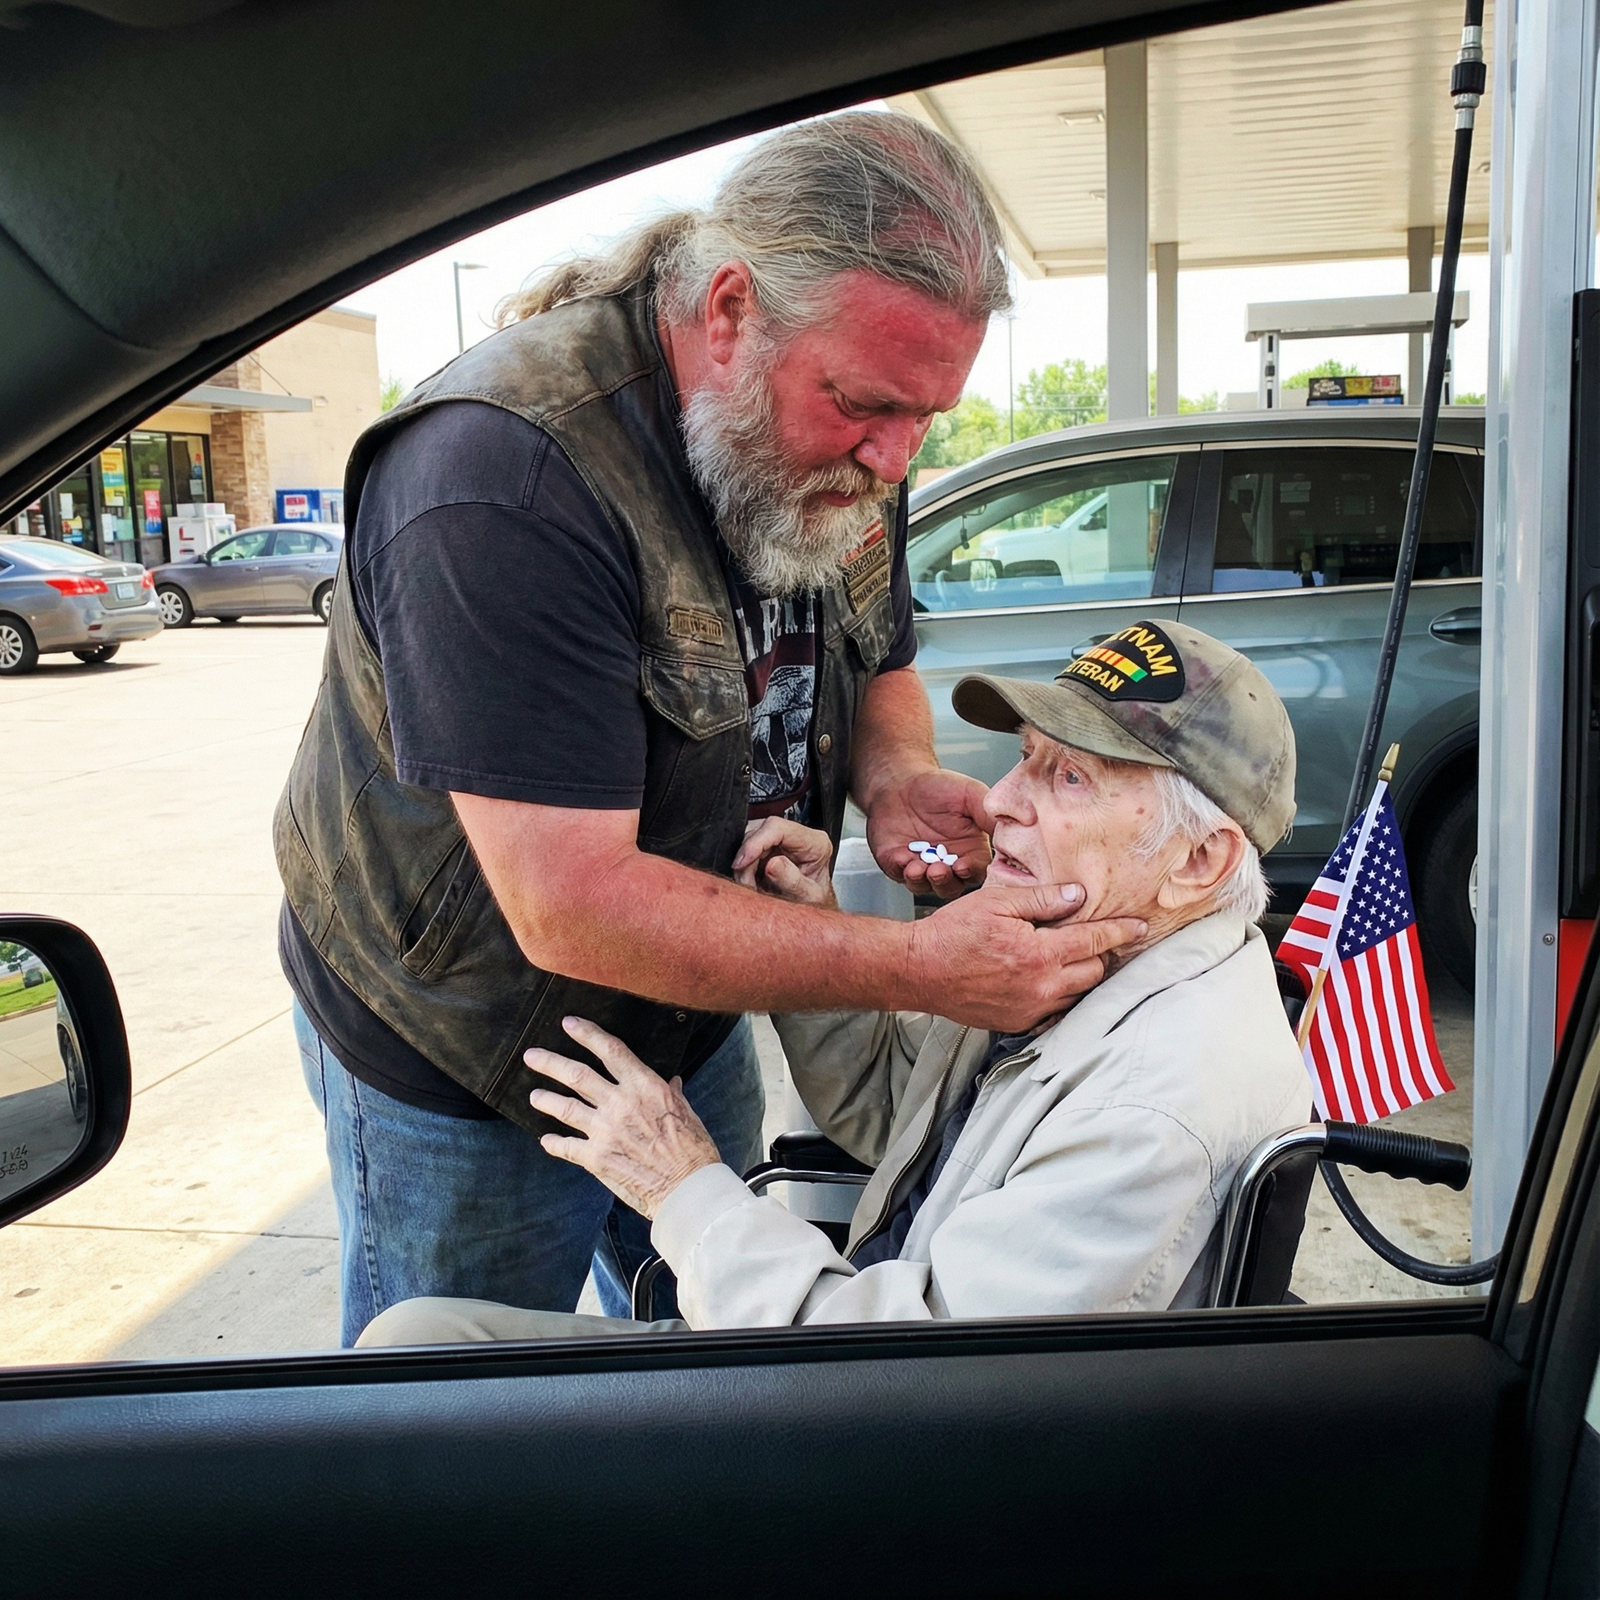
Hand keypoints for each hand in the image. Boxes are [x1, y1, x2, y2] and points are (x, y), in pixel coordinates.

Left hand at [528, 1017, 720, 1219]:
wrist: (687, 1188)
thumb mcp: (686, 1112)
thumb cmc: (693, 1150)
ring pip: (566, 1108)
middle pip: (577, 1075)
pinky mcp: (596, 1158)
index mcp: (645, 1087)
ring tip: (534, 1096)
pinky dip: (554, 1142)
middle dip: (550, 1063)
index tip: (569, 1023)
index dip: (587, 1034)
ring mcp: (605, 1131)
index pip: (611, 1051)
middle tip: (531, 1056)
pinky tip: (547, 1140)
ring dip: (546, 1100)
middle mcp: (620, 1104)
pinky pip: (566, 1147)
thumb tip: (671, 1081)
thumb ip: (671, 1093)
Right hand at [731, 818, 836, 907]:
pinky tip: (752, 882)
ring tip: (751, 886)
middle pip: (759, 832)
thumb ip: (792, 881)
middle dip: (747, 859)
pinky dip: (744, 869)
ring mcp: (783, 842)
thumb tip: (771, 864)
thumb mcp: (808, 897)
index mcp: (815, 843)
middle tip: (747, 883)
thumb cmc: (816, 905)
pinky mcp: (770, 849)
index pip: (778, 828)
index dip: (755, 843)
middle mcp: (799, 838)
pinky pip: (748, 851)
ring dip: (744, 865)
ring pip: (749, 841)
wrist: (814, 911)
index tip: (742, 863)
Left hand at [866, 767, 991, 898]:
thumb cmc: (939, 787)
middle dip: (944, 881)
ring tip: (917, 866)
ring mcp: (922, 866)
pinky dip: (899, 869)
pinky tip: (901, 857)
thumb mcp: (970, 794)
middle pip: (951, 886)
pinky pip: (898, 874)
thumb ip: (990, 814)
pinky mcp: (897, 863)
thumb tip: (1021, 826)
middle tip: (938, 870)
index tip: (962, 866)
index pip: (976, 871)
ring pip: (924, 886)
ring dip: (921, 879)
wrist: (901, 780)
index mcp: (971, 850)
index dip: (970, 872)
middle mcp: (948, 863)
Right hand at [906, 883, 1146, 1031]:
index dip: (1120, 931)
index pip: (1095, 941)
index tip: (1139, 927)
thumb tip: (1079, 896)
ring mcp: (1030, 1009)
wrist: (919, 970)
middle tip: (1096, 938)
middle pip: (1094, 972)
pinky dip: (1060, 997)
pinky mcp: (1017, 1023)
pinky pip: (1054, 1013)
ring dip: (1082, 976)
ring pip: (1078, 995)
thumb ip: (1042, 899)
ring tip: (1075, 959)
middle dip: (1101, 954)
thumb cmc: (953, 932)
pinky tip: (1050, 981)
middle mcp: (1041, 987)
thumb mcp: (997, 902)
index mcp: (1039, 953)